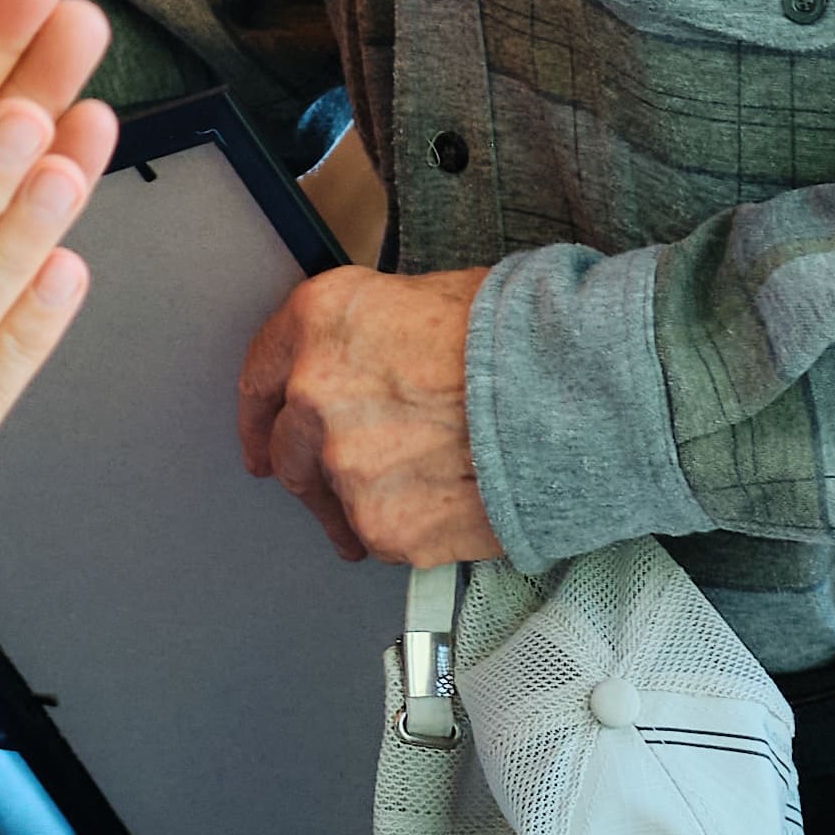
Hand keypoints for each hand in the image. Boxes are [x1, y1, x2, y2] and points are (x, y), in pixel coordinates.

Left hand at [238, 265, 499, 566]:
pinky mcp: (382, 525)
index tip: (263, 435)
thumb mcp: (429, 298)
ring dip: (357, 503)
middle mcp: (315, 392)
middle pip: (289, 449)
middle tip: (345, 473)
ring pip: (330, 502)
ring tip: (417, 491)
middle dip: (310, 466)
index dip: (261, 411)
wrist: (573, 395)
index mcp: (322, 322)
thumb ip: (374, 337)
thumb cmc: (518, 337)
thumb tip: (372, 363)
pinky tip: (444, 506)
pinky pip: (380, 536)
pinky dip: (404, 530)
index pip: (261, 372)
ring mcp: (345, 466)